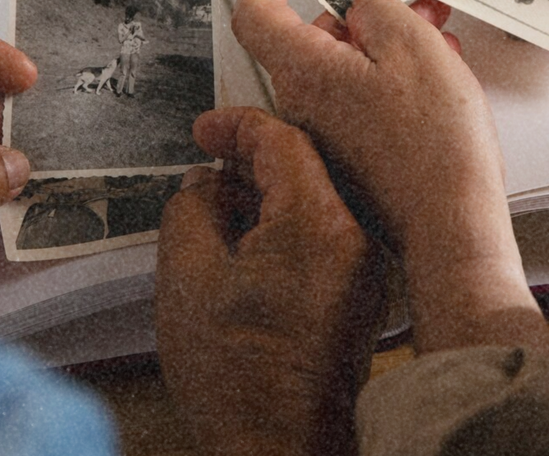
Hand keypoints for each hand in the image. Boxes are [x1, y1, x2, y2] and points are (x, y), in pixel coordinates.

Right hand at [156, 107, 385, 455]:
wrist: (277, 450)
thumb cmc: (235, 376)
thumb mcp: (186, 275)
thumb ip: (191, 207)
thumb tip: (207, 181)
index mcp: (317, 225)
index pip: (283, 141)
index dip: (237, 126)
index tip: (205, 130)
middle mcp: (353, 239)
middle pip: (302, 167)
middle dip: (249, 160)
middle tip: (207, 166)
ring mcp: (361, 268)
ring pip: (310, 199)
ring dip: (264, 193)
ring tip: (218, 209)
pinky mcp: (357, 293)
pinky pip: (320, 233)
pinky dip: (282, 224)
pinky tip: (246, 241)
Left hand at [231, 0, 548, 359]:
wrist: (450, 224)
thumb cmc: (433, 145)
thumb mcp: (414, 46)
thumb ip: (378, 11)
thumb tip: (363, 13)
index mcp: (306, 71)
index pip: (256, 14)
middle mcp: (303, 103)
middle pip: (313, 39)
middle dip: (361, 16)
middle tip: (412, 5)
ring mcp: (324, 131)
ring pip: (343, 68)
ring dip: (384, 47)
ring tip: (438, 40)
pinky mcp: (347, 151)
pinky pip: (356, 99)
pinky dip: (386, 79)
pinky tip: (432, 77)